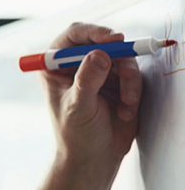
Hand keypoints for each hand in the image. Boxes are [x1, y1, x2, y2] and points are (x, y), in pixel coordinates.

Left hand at [43, 23, 140, 170]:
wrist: (95, 156)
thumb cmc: (76, 134)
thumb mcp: (78, 107)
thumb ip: (88, 81)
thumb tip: (100, 55)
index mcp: (56, 66)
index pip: (73, 36)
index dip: (93, 33)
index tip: (112, 39)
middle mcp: (78, 64)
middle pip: (103, 42)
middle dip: (119, 55)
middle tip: (127, 67)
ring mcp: (100, 72)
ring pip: (123, 58)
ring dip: (129, 80)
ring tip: (125, 103)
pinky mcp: (119, 82)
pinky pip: (134, 75)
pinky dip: (134, 91)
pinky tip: (125, 111)